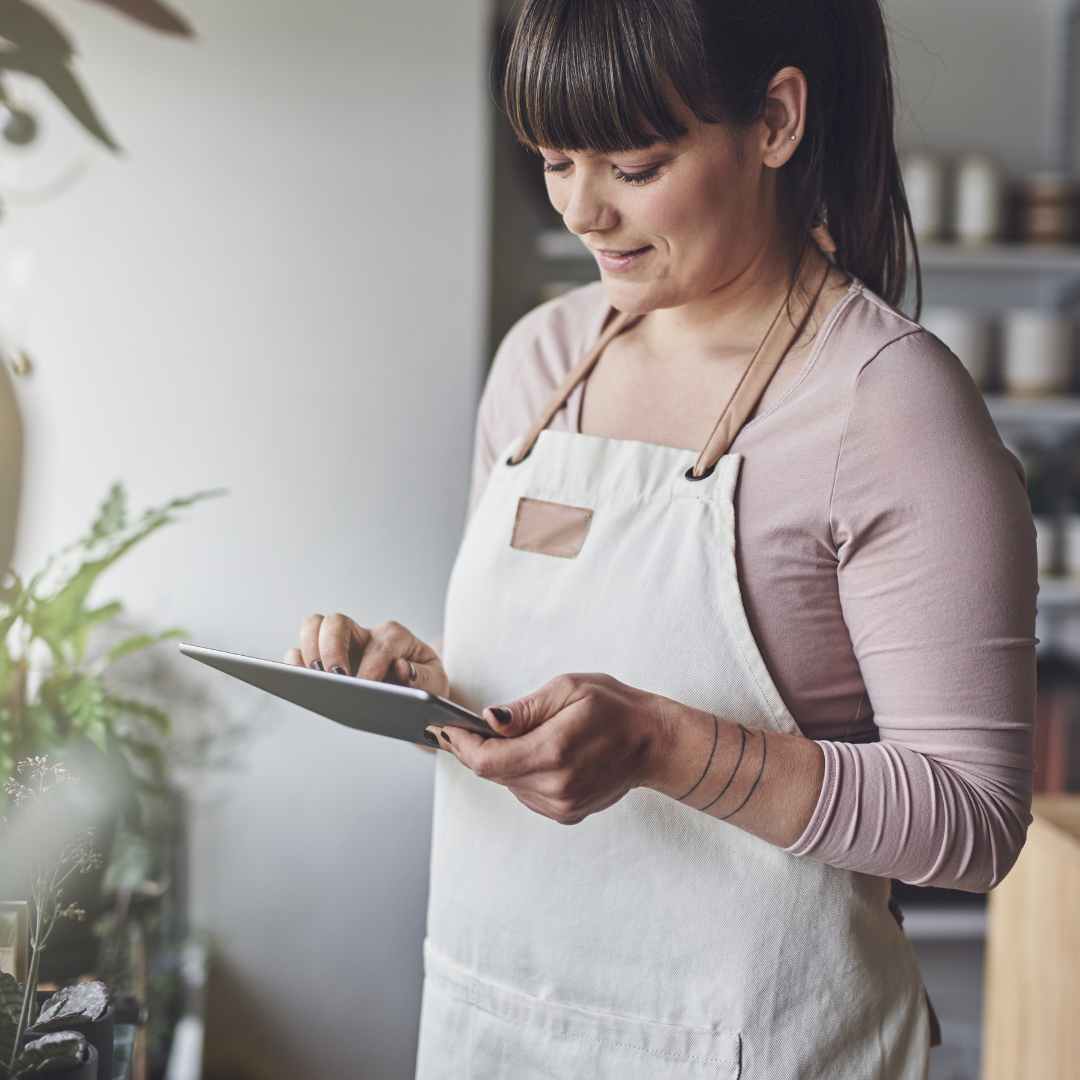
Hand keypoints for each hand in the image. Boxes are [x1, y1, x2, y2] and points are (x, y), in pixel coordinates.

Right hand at [284, 613, 448, 698]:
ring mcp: (340, 645)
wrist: (414, 694)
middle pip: (337, 621)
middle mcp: (364, 634)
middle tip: (336, 678)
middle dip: (332, 647)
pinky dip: (295, 664)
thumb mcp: (436, 684)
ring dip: (309, 649)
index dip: (373, 664)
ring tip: (315, 679)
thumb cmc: (424, 686)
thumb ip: (424, 677)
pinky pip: (298, 652)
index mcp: (395, 637)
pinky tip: (301, 684)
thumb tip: (401, 669)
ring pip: (314, 627)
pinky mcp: (322, 660)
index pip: (382, 642)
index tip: (367, 686)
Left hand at [427, 673, 663, 824]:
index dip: (459, 745)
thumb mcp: (569, 689)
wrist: (654, 742)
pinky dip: (522, 773)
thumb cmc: (614, 708)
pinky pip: (527, 793)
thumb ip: (525, 709)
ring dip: (502, 762)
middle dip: (477, 749)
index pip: (486, 761)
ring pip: (508, 784)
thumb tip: (488, 720)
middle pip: (493, 773)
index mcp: (553, 752)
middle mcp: (556, 786)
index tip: (443, 728)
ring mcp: (562, 805)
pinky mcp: (567, 814)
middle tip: (464, 726)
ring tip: (516, 735)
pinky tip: (538, 753)